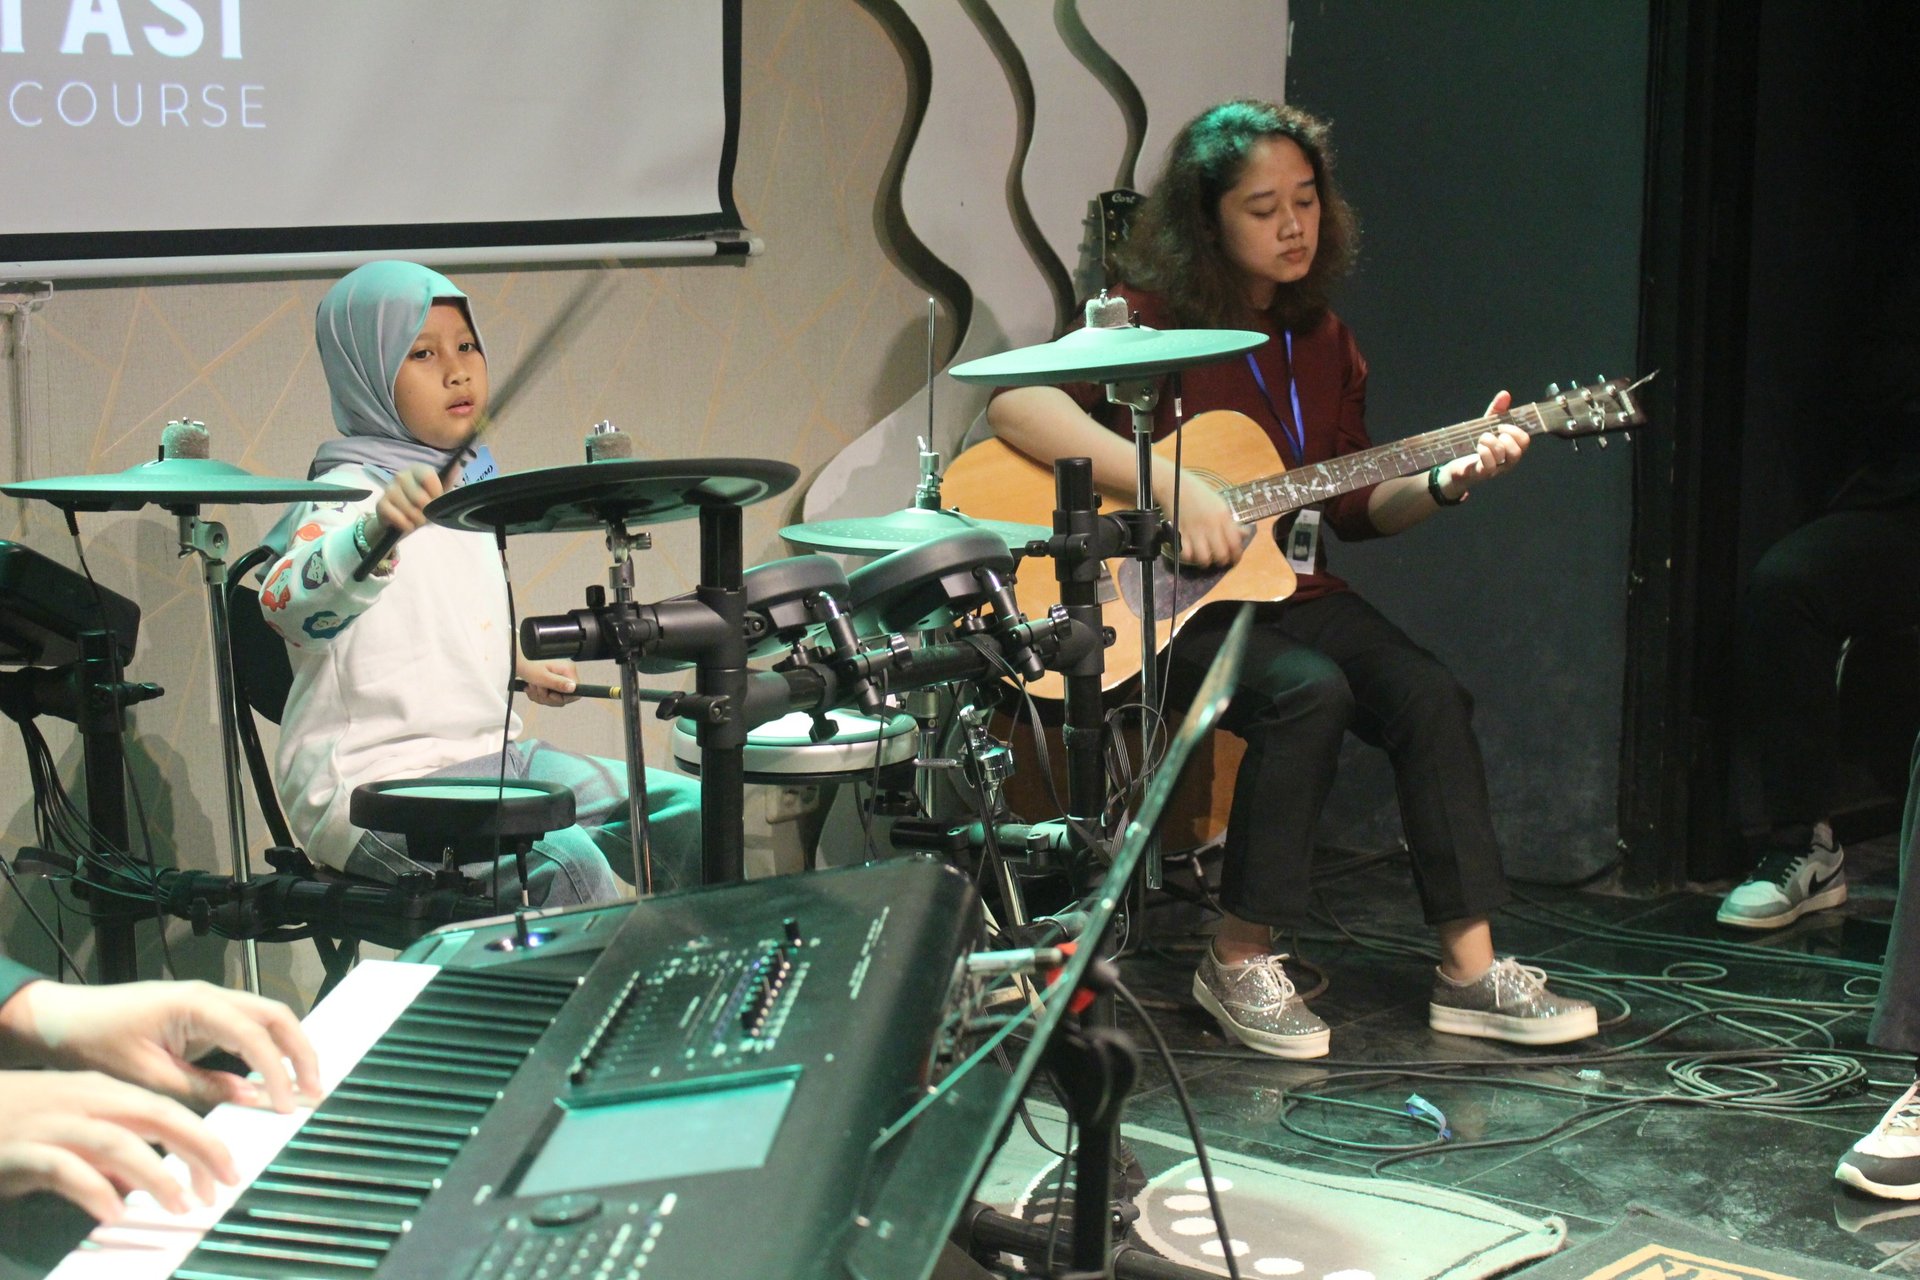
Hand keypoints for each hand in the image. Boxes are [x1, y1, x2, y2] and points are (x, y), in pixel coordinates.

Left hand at [0, 979, 320, 1113]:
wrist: (63, 1019)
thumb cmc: (96, 1041)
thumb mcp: (148, 1075)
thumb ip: (203, 1087)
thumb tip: (251, 1098)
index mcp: (197, 1003)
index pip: (254, 1036)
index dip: (276, 1072)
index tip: (286, 1105)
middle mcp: (211, 995)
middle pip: (276, 1016)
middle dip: (301, 1051)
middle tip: (314, 1089)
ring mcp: (209, 1002)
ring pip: (267, 1018)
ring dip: (288, 1048)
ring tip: (301, 1085)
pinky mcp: (203, 1015)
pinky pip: (248, 1027)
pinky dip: (268, 1049)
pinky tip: (273, 1074)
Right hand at [0, 1070, 236, 1221]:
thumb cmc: (15, 1121)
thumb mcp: (72, 1130)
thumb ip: (109, 1153)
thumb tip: (143, 1182)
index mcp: (102, 1093)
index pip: (167, 1110)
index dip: (204, 1138)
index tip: (229, 1168)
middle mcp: (85, 1102)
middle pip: (156, 1117)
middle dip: (199, 1147)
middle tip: (227, 1180)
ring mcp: (54, 1124)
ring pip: (118, 1143)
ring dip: (155, 1174)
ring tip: (180, 1203)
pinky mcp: (24, 1150)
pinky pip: (66, 1169)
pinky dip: (95, 1190)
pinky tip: (115, 1212)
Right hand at [373, 464, 445, 540]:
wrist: (399, 522)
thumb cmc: (421, 505)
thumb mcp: (438, 494)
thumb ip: (448, 481)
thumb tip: (458, 466)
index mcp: (416, 469)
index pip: (428, 476)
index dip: (435, 493)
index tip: (436, 500)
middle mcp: (401, 476)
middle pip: (420, 497)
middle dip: (427, 512)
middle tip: (425, 513)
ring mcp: (389, 489)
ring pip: (410, 510)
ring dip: (417, 520)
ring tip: (416, 519)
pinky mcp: (381, 504)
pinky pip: (399, 518)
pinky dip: (406, 525)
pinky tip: (406, 524)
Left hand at [516, 657, 579, 706]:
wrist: (515, 659)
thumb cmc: (527, 665)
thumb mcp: (542, 677)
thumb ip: (558, 683)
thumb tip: (573, 688)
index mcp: (568, 670)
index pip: (576, 692)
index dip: (563, 698)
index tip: (550, 695)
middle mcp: (566, 673)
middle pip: (564, 697)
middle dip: (548, 697)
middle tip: (537, 689)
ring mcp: (559, 677)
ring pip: (555, 697)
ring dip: (541, 695)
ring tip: (532, 686)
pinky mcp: (552, 680)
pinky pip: (549, 694)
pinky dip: (538, 694)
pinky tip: (531, 687)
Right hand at [1160, 473, 1245, 567]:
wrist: (1175, 485)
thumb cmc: (1199, 494)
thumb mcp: (1220, 504)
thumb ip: (1231, 522)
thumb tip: (1244, 534)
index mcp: (1223, 516)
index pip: (1235, 543)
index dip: (1237, 555)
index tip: (1235, 558)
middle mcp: (1210, 525)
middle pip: (1220, 554)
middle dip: (1222, 560)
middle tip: (1221, 559)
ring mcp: (1194, 530)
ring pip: (1204, 557)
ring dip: (1206, 561)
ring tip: (1206, 557)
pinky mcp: (1179, 533)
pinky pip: (1186, 554)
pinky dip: (1190, 557)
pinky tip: (1192, 552)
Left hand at [1437, 391, 1527, 496]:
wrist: (1457, 468)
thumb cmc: (1476, 447)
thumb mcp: (1486, 426)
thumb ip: (1496, 411)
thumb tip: (1505, 394)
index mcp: (1511, 449)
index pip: (1525, 441)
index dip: (1516, 431)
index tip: (1501, 425)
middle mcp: (1506, 462)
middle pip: (1517, 451)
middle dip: (1506, 437)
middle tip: (1494, 432)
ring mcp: (1495, 470)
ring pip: (1501, 456)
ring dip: (1490, 441)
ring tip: (1481, 438)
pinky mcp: (1481, 474)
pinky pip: (1489, 466)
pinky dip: (1484, 452)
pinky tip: (1478, 447)